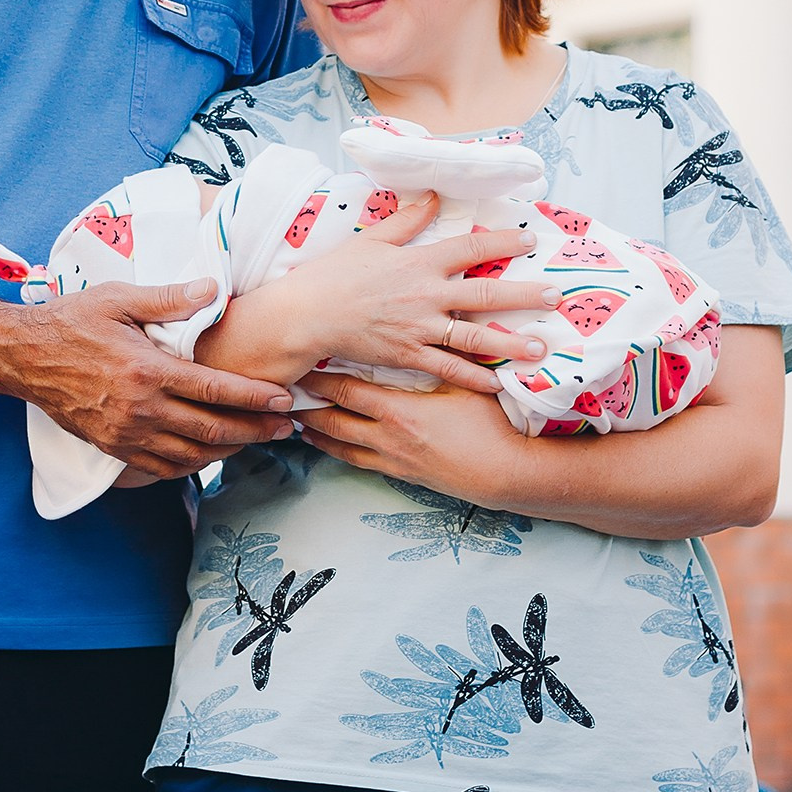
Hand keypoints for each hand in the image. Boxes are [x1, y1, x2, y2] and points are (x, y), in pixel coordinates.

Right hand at [0, 276, 296, 479]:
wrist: (23, 356)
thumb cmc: (71, 320)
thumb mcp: (119, 298)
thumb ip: (169, 298)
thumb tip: (214, 290)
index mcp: (146, 370)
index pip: (214, 390)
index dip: (254, 398)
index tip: (282, 401)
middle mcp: (139, 409)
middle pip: (211, 430)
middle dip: (254, 431)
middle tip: (284, 429)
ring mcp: (125, 434)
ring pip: (191, 455)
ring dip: (228, 452)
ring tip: (255, 440)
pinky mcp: (113, 448)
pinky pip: (161, 469)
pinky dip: (192, 466)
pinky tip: (209, 455)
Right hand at [290, 204, 558, 394]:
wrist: (306, 314)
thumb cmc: (334, 274)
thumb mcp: (371, 239)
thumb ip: (407, 219)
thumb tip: (434, 195)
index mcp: (418, 262)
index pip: (470, 248)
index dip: (502, 242)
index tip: (529, 239)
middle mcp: (426, 295)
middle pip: (485, 296)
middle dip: (524, 296)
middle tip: (556, 297)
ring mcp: (419, 329)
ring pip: (474, 337)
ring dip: (510, 343)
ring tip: (541, 347)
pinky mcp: (408, 356)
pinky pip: (449, 370)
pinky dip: (474, 378)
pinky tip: (498, 384)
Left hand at [296, 370, 526, 499]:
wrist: (507, 472)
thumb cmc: (490, 424)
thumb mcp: (466, 382)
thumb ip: (444, 352)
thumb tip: (435, 317)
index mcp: (398, 410)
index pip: (346, 390)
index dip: (319, 379)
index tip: (299, 364)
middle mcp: (387, 437)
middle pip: (335, 418)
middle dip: (308, 405)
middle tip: (284, 391)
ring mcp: (392, 459)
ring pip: (341, 445)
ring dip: (317, 432)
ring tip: (294, 419)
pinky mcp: (402, 475)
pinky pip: (358, 463)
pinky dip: (337, 452)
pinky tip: (327, 446)